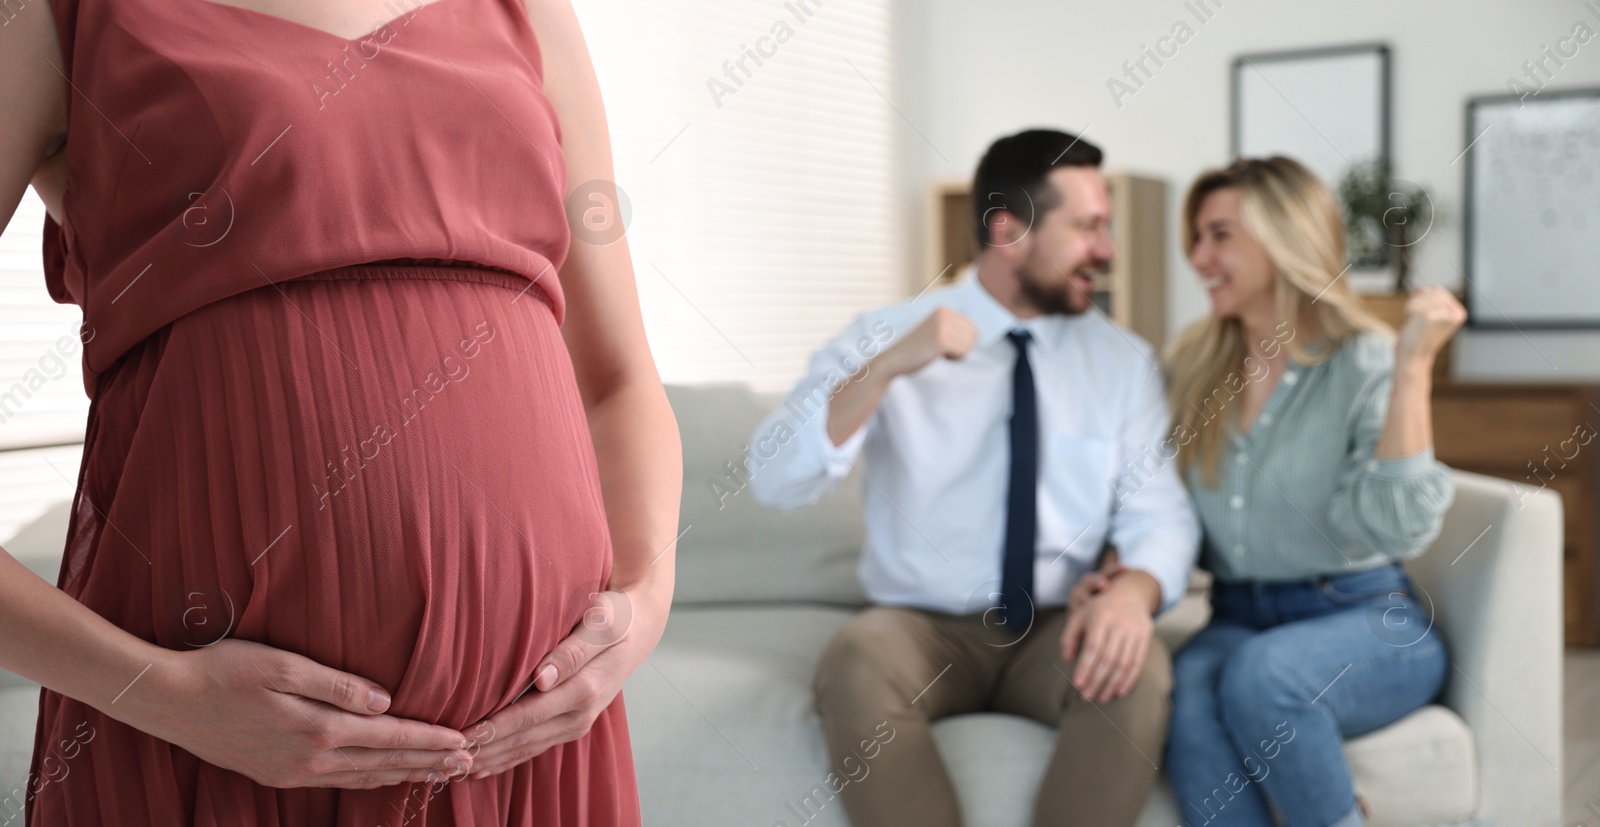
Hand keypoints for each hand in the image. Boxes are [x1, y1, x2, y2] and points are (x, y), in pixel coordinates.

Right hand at [129, 639, 473, 788]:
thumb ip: (338, 685)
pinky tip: (383, 776)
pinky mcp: (276, 775)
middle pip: (383, 765)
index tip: (464, 741)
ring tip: (438, 773)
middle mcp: (309, 759)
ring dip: (403, 775)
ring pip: (363, 778)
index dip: (429, 741)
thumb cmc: (224, 669)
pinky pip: (337, 782)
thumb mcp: (283, 664)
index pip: (390, 738)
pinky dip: (370, 780)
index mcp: (318, 729)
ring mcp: (292, 772)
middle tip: (468, 763)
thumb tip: (386, 702)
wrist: (167, 700)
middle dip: (428, 764)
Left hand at [463, 585, 665, 778]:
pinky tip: (483, 768)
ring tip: (455, 766)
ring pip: (527, 749)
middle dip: (485, 750)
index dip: (495, 727)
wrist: (639, 629)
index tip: (462, 735)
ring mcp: (577, 723)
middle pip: (524, 739)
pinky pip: (536, 748)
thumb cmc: (615, 617)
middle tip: (446, 756)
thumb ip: (572, 651)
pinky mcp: (572, 725)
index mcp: (585, 688)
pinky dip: (508, 759)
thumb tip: (542, 678)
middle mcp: (581, 714)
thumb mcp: (601, 623)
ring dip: (493, 759)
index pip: (529, 714)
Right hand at [874, 307, 977, 378]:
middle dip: (960, 347)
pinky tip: (937, 356)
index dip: (962, 341)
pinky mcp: (941, 340)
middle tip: (939, 349)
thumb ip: (954, 328)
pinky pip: (962, 352)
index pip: (972, 327)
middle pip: (973, 336)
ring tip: (937, 352)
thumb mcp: (936, 331)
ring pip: (969, 345)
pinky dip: (954, 359)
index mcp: (943, 310)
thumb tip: (978, 333)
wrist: (893, 359)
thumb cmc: (916, 349)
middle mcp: (944, 314)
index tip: (942, 343)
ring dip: (957, 354)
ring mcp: (942, 326)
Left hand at [1061, 570, 1157, 703]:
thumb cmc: (1100, 607)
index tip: (1077, 684)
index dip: (1085, 667)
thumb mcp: (1081, 614)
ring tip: (1102, 697)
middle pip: (1107, 658)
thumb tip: (1067, 658)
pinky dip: (1129, 679)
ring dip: (1112, 683)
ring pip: (1123, 663)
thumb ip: (1070, 635)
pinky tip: (1120, 691)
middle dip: (1096, 680)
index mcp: (1100, 616)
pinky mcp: (1145, 636)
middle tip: (1086, 696)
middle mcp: (1119, 623)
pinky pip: (1138, 662)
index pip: (1092, 648)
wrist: (1131, 592)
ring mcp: (1134, 630)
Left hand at [1395, 285, 1465, 365]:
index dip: (1424, 300)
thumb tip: (1421, 289)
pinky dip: (1408, 311)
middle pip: (1430, 290)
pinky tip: (1412, 323)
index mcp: (1459, 312)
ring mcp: (1443, 313)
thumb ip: (1430, 301)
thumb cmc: (1420, 336)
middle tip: (1418, 320)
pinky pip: (1414, 303)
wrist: (1413, 356)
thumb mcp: (1431, 316)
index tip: (1424, 317)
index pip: (1437, 290)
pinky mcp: (1429, 315)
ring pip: (1421, 295)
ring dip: (1413, 306)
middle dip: (1418, 302)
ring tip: (1416, 322)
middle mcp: (1455, 312)